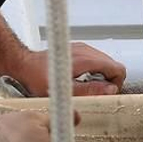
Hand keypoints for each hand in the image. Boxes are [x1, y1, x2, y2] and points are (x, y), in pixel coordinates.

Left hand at [12, 42, 126, 96]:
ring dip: (101, 75)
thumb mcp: (66, 91)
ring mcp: (82, 48)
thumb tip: (110, 89)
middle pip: (112, 65)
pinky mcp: (77, 49)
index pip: (117, 68)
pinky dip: (93, 70)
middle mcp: (86, 50)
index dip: (117, 84)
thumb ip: (90, 90)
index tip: (107, 93)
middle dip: (109, 80)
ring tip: (87, 86)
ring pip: (104, 62)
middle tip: (97, 93)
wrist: (24, 66)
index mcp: (86, 59)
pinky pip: (94, 59)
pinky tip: (81, 79)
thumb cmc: (39, 78)